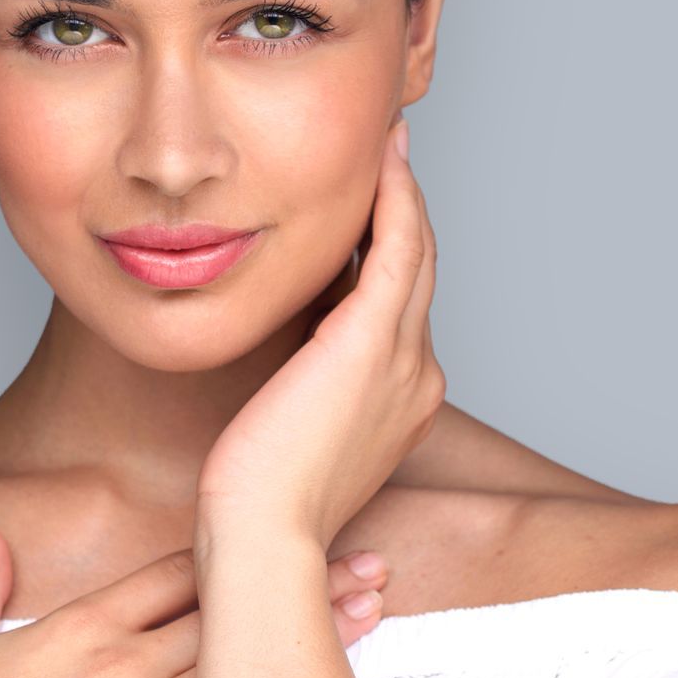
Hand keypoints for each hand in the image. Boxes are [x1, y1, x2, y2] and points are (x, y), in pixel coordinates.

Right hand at [0, 523, 391, 677]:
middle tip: (369, 563)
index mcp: (79, 623)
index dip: (239, 548)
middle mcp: (121, 659)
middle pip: (230, 607)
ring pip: (244, 663)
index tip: (292, 533)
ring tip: (374, 610)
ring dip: (313, 637)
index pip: (177, 570)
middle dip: (304, 582)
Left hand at [195, 110, 444, 550]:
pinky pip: (398, 250)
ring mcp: (404, 360)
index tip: (368, 209)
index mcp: (401, 401)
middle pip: (419, 273)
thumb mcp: (292, 428)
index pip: (400, 307)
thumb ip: (305, 383)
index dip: (388, 252)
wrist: (261, 535)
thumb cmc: (258, 497)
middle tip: (391, 153)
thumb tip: (287, 342)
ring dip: (404, 191)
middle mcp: (417, 377)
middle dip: (406, 210)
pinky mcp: (373, 343)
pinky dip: (396, 201)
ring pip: (415, 253)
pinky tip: (385, 163)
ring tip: (390, 143)